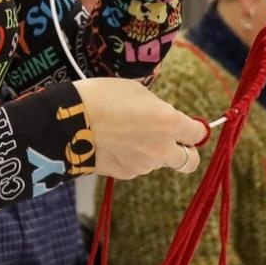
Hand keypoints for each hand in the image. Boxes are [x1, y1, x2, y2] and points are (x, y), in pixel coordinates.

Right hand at [75, 78, 207, 179]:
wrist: (68, 123)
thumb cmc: (101, 97)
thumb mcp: (135, 90)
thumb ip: (157, 107)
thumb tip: (162, 117)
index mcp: (168, 122)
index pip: (197, 133)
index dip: (195, 129)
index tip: (189, 126)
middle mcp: (161, 148)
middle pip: (190, 162)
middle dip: (186, 153)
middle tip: (171, 141)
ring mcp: (143, 164)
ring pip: (158, 162)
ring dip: (151, 152)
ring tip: (125, 134)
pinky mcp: (125, 174)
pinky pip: (137, 167)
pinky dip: (131, 158)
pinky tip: (113, 144)